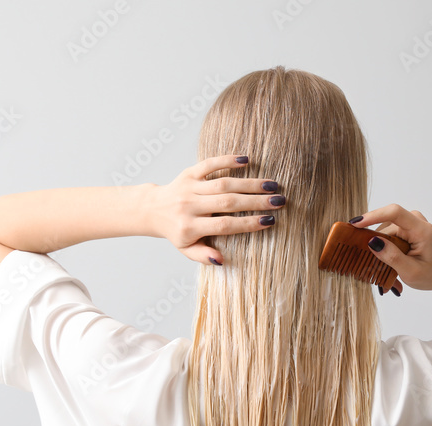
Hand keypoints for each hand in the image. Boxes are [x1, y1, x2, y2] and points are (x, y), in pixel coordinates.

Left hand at [144, 154, 285, 264]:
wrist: (152, 209)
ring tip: (272, 185)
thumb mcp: (186, 249)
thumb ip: (203, 256)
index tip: (269, 221)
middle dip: (255, 201)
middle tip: (279, 201)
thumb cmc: (176, 231)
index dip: (247, 223)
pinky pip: (209, 164)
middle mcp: (189, 206)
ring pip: (223, 183)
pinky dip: (227, 160)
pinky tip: (246, 160)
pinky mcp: (189, 173)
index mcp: (189, 227)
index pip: (224, 225)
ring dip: (250, 183)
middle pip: (227, 202)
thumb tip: (221, 260)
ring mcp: (189, 187)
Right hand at [350, 205, 431, 292]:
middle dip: (374, 245)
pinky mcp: (405, 227)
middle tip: (370, 266)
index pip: (394, 212)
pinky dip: (384, 249)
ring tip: (383, 270)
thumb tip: (372, 242)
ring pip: (383, 231)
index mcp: (421, 230)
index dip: (372, 216)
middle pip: (384, 226)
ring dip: (379, 250)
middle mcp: (415, 221)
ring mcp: (410, 223)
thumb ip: (392, 257)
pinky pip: (387, 234)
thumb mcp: (412, 272)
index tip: (355, 224)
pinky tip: (387, 264)